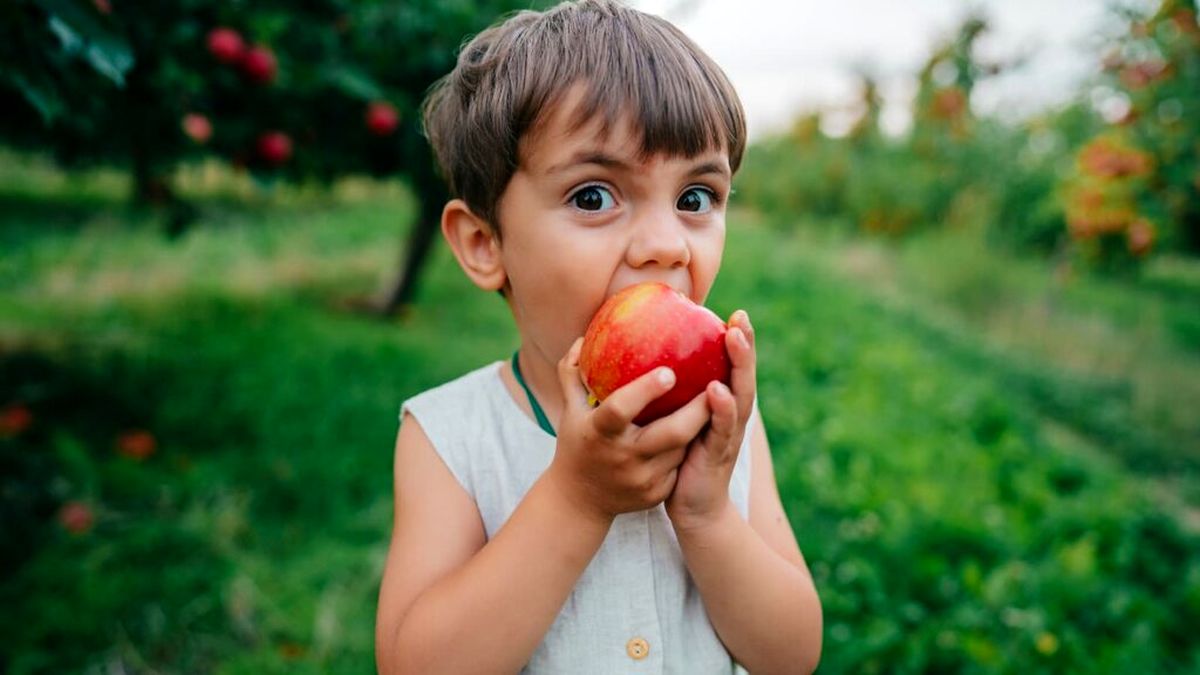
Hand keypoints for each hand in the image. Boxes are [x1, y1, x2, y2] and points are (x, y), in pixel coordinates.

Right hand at [544, 338, 713, 524]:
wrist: (578, 501)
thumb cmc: (576, 444)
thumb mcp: (569, 411)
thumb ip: (572, 373)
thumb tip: (583, 338)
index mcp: (599, 432)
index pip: (620, 409)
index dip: (645, 390)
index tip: (670, 371)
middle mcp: (622, 458)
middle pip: (671, 433)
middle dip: (698, 409)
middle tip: (716, 382)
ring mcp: (642, 480)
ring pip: (682, 448)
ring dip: (698, 426)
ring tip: (715, 400)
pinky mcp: (656, 494)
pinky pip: (680, 464)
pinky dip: (689, 446)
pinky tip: (702, 429)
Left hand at [666, 309, 756, 530]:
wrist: (693, 510)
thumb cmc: (680, 461)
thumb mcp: (680, 422)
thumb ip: (676, 395)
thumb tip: (650, 361)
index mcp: (723, 407)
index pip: (733, 368)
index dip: (737, 341)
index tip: (735, 311)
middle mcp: (732, 417)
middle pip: (743, 375)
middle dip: (744, 346)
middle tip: (740, 318)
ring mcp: (728, 436)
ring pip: (739, 397)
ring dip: (738, 367)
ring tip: (733, 339)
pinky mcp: (718, 456)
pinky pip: (720, 429)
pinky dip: (721, 409)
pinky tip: (716, 391)